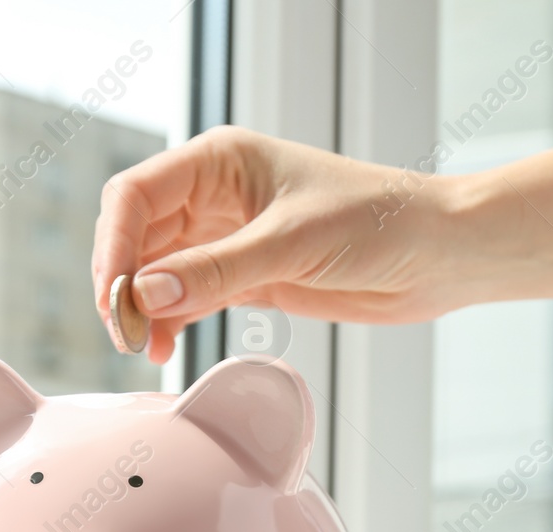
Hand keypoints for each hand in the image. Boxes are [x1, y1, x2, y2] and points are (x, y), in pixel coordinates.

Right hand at [91, 126, 466, 362]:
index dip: (115, 247)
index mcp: (219, 160)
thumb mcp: (292, 244)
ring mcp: (231, 237)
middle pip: (138, 236)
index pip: (135, 196)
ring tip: (147, 348)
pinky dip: (172, 322)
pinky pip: (190, 298)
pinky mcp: (250, 277)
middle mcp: (216, 195)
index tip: (116, 299)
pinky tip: (167, 348)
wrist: (438, 254)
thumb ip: (218, 271)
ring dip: (146, 309)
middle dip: (125, 283)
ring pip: (160, 272)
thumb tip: (148, 296)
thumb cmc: (379, 222)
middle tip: (127, 333)